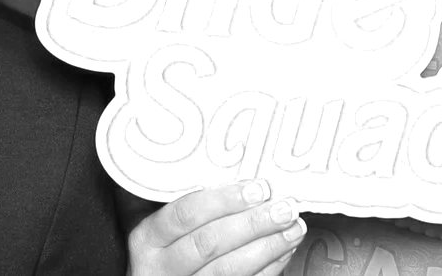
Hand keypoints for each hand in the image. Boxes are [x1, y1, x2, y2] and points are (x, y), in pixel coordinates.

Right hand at [127, 181, 304, 275]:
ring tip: (294, 227)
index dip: (224, 200)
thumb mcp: (161, 224)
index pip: (186, 214)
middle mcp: (161, 267)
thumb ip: (188, 201)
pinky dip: (268, 268)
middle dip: (252, 224)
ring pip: (228, 271)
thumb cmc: (165, 247)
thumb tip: (241, 175)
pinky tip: (284, 249)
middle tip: (284, 207)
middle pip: (209, 243)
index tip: (258, 188)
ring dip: (268, 247)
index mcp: (147, 238)